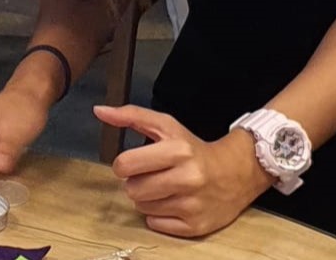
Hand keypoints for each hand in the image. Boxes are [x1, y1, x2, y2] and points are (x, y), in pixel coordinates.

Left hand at [95, 105, 274, 236]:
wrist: (236, 172)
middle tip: (152, 176)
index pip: (125, 165)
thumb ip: (131, 116)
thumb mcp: (165, 126)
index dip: (124, 165)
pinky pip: (156, 225)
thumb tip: (99, 110)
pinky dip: (159, 216)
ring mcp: (193, 204)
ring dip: (147, 199)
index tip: (134, 163)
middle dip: (136, 183)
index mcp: (178, 150)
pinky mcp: (196, 225)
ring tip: (164, 188)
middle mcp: (188, 178)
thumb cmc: (193, 149)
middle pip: (132, 190)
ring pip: (142, 208)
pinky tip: (173, 203)